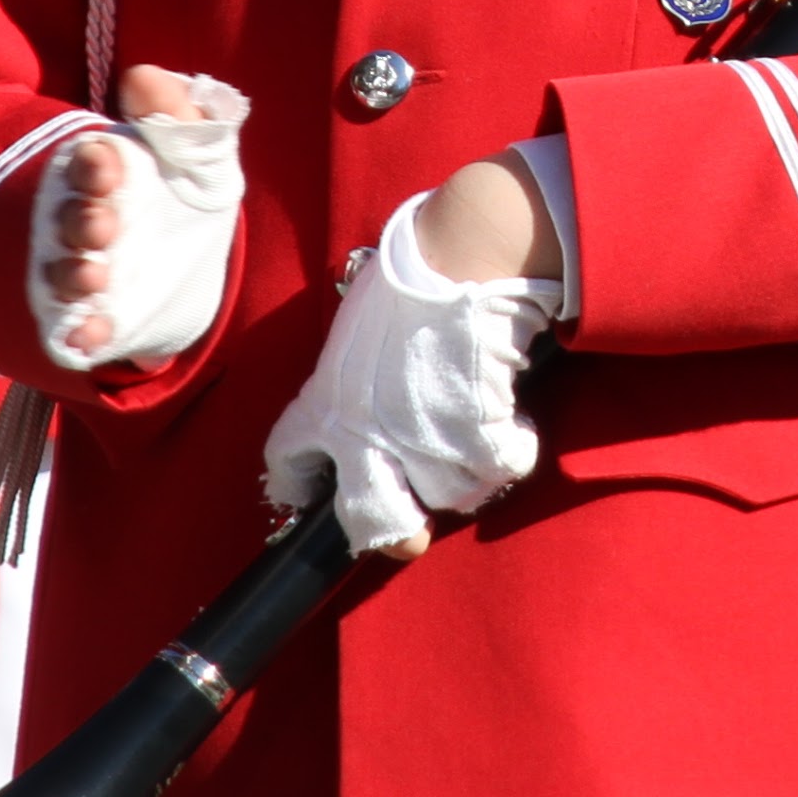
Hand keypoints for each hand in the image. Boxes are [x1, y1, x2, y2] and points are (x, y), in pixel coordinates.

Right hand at [31, 65, 248, 368]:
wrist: (190, 253)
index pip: (87, 165)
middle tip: (102, 225)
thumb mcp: (194, 148)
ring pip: (63, 274)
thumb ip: (174, 112)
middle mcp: (82, 224)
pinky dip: (78, 333)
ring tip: (95, 277)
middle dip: (81, 222)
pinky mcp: (91, 317)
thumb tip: (140, 79)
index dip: (93, 165)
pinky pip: (74, 328)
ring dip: (73, 276)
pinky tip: (88, 335)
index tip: (107, 163)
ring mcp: (81, 273)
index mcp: (102, 178)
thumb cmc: (183, 187)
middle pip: (69, 221)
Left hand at [260, 185, 562, 560]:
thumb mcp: (353, 335)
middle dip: (391, 534)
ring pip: (449, 494)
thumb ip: (350, 383)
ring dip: (467, 473)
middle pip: (370, 518)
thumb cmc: (408, 283)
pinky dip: (512, 451)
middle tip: (408, 535)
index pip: (286, 460)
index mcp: (324, 403)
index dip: (294, 484)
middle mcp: (365, 436)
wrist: (459, 261)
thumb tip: (370, 406)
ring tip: (475, 433)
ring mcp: (421, 444)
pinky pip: (499, 470)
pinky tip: (511, 424)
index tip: (304, 493)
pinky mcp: (474, 439)